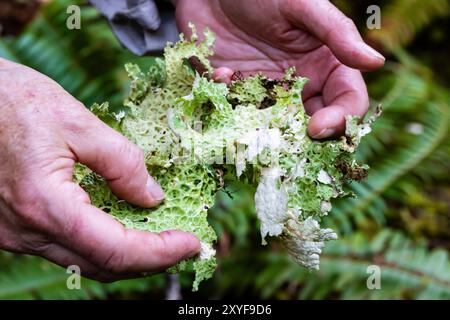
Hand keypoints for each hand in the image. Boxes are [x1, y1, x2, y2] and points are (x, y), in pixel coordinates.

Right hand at [0, 58, 199, 280]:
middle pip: (103, 265)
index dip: (161, 253)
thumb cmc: (11, 100)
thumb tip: (153, 196)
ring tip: (162, 235)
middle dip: (151, 259)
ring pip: (86, 261)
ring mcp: (17, 234)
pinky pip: (68, 246)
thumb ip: (121, 162)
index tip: (192, 243)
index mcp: (44, 205)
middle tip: (184, 243)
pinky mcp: (16, 227)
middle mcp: (27, 231)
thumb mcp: (76, 121)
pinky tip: (123, 224)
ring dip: (128, 253)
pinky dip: (103, 242)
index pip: (116, 250)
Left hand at [174, 0, 384, 138]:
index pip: (347, 102)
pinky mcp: (238, 97)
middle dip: (304, 141)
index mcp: (326, 66)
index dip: (340, 121)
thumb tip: (376, 62)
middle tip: (285, 146)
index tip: (317, 129)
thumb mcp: (302, 5)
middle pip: (315, 126)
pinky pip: (238, 114)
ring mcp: (268, 95)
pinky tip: (222, 74)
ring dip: (266, 132)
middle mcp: (300, 87)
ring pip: (277, 129)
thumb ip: (337, 33)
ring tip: (249, 123)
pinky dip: (229, 103)